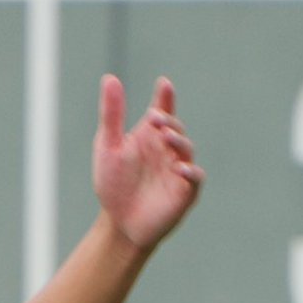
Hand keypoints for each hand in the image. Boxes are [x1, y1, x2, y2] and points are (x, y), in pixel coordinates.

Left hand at [91, 73, 203, 253]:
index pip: (162, 111)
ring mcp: (178, 170)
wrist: (119, 224)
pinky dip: (190, 172)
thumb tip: (110, 78)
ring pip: (186, 150)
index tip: (163, 84)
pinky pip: (194, 179)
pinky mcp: (185, 193)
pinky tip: (179, 168)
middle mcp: (167, 150)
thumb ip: (112, 115)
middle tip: (155, 118)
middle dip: (169, 121)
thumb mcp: (108, 147)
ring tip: (166, 137)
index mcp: (151, 136)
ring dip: (178, 141)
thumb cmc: (114, 185)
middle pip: (175, 128)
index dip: (165, 98)